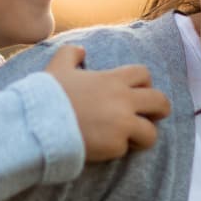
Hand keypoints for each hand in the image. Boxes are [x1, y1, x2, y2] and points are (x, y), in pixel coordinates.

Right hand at [43, 45, 172, 161]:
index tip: (138, 92)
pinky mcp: (115, 145)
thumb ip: (71, 53)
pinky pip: (126, 149)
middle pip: (160, 102)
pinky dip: (117, 150)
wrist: (40, 123)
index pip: (143, 74)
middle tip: (152, 117)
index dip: (144, 83)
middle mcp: (123, 100)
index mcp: (112, 80)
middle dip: (160, 110)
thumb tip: (82, 50)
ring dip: (143, 136)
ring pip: (152, 132)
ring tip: (131, 140)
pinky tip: (104, 148)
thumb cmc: (48, 95)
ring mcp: (122, 123)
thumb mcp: (57, 66)